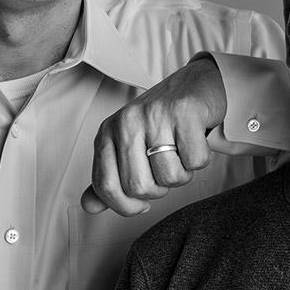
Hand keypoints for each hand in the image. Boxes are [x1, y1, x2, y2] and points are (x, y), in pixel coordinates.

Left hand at [81, 57, 226, 215]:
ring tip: (180, 151)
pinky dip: (200, 158)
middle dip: (159, 189)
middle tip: (165, 168)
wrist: (195, 83)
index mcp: (108, 131)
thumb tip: (89, 206)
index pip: (105, 186)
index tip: (141, 203)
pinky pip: (195, 161)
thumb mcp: (127, 145)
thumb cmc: (161, 120)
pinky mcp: (185, 111)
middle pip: (139, 187)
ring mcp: (155, 115)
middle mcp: (127, 121)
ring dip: (182, 173)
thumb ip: (109, 176)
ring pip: (170, 177)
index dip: (126, 205)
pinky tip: (194, 140)